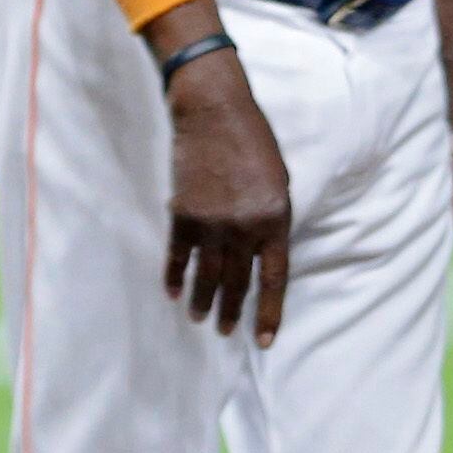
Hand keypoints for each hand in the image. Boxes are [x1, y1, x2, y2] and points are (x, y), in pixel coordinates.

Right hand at [162, 47, 297, 342]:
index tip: (263, 340)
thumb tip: (261, 253)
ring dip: (203, 301)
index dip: (269, 312)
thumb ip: (272, 220)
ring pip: (206, 276)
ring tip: (200, 320)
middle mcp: (244, 228)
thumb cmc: (254, 143)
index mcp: (276, 220)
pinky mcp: (182, 215)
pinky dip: (174, 276)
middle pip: (238, 283)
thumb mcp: (279, 183)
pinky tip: (173, 292)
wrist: (214, 112)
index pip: (274, 279)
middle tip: (226, 332)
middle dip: (232, 312)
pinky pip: (177, 256)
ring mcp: (211, 223)